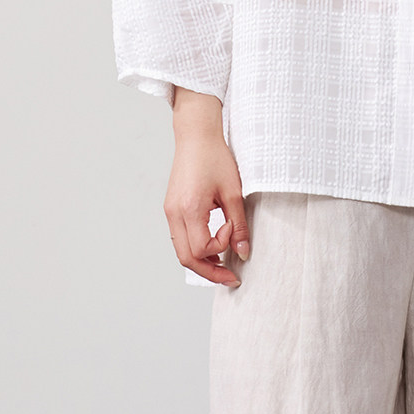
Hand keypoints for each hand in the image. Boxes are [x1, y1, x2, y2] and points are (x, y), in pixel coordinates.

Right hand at [166, 88, 249, 286]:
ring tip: (223, 264)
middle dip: (209, 272)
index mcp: (189, 209)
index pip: (201, 249)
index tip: (232, 228)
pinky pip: (180, 239)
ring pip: (181, 251)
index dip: (220, 246)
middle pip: (187, 258)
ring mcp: (170, 212)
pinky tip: (213, 247)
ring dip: (202, 262)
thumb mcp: (233, 192)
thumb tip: (243, 253)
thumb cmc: (215, 158)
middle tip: (231, 278)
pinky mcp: (171, 209)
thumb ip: (238, 225)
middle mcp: (174, 214)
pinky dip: (195, 249)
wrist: (196, 136)